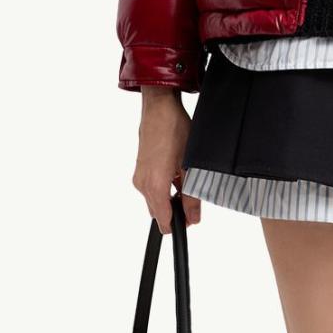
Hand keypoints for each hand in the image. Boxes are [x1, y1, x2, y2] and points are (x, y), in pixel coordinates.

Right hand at [132, 87, 202, 231]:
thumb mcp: (190, 165)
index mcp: (154, 185)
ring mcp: (139, 176)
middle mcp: (142, 184)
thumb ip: (191, 196)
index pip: (163, 220)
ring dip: (170, 195)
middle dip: (176, 209)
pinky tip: (177, 170)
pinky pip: (152, 187)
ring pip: (156, 199)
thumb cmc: (175, 130)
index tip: (189, 221)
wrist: (159, 108)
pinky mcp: (140, 169)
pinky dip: (165, 185)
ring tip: (186, 176)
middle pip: (158, 211)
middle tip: (193, 195)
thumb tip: (193, 218)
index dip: (178, 225)